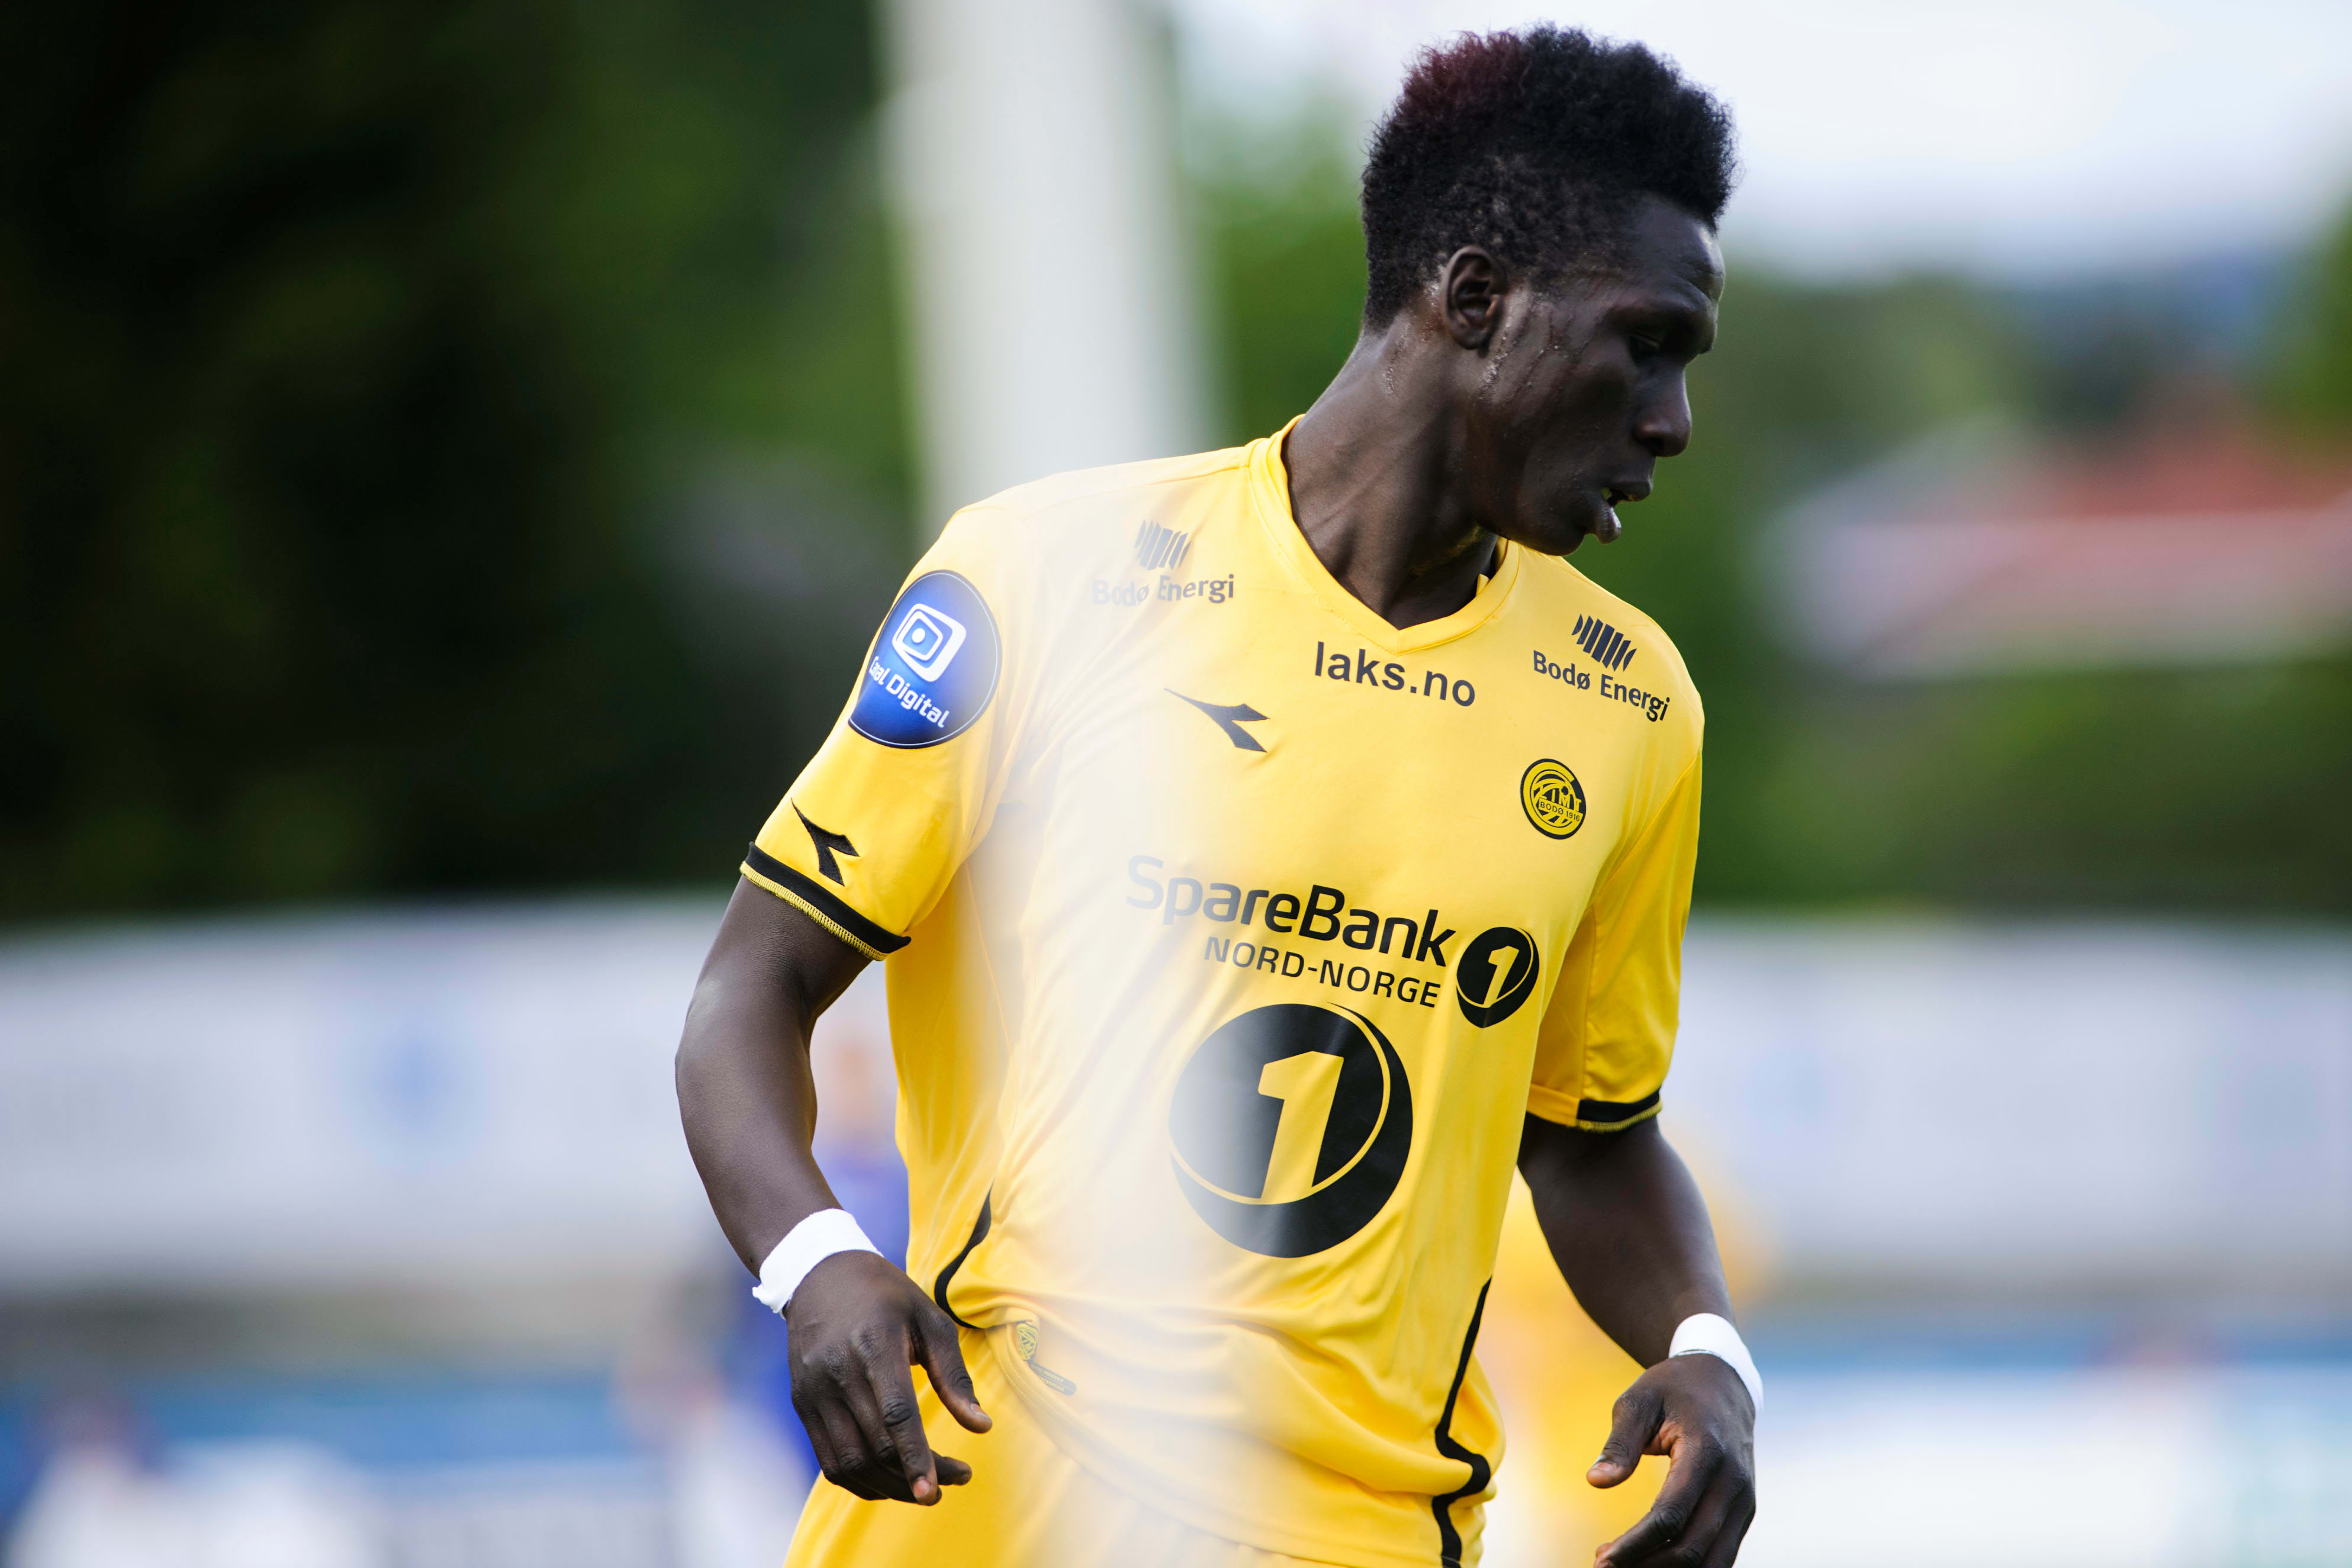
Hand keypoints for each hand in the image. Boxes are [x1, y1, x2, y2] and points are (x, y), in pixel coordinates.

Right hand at [786, 1251, 991, 1503]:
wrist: (821, 1276)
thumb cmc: (886, 1297)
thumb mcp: (930, 1320)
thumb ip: (954, 1376)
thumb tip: (981, 1426)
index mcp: (874, 1346)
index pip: (895, 1415)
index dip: (916, 1457)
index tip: (937, 1489)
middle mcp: (838, 1372)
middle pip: (876, 1446)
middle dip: (916, 1476)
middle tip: (955, 1480)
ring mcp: (814, 1391)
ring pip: (850, 1463)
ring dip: (890, 1487)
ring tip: (926, 1486)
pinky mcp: (802, 1404)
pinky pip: (829, 1460)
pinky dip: (861, 1481)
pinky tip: (891, 1480)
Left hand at [1588, 1353, 1755, 1566]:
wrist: (1723, 1382)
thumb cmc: (1672, 1388)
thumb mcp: (1638, 1401)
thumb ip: (1619, 1443)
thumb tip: (1596, 1481)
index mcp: (1706, 1452)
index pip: (1670, 1516)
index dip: (1635, 1545)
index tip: (1601, 1559)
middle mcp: (1733, 1483)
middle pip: (1692, 1547)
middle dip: (1647, 1565)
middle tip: (1603, 1567)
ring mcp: (1744, 1501)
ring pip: (1712, 1561)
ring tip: (1627, 1566)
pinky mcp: (1744, 1512)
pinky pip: (1721, 1554)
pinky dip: (1690, 1567)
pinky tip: (1653, 1562)